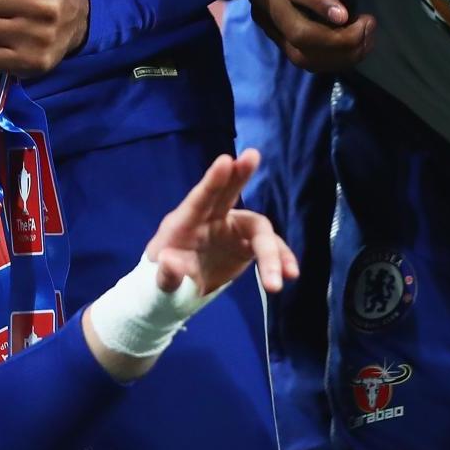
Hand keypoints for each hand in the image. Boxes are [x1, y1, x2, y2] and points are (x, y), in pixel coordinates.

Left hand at [145, 149, 297, 298]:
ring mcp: (230, 231)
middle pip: (227, 193)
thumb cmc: (162, 285)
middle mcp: (210, 220)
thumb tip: (171, 262)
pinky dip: (280, 258)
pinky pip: (268, 247)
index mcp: (184, 224)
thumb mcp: (159, 286)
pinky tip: (290, 273)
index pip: (199, 198)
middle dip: (240, 174)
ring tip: (287, 276)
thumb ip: (166, 275)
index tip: (226, 160)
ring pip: (258, 230)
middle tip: (252, 155)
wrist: (177, 295)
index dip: (213, 180)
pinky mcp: (245, 246)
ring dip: (273, 251)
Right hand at [249, 0, 397, 72]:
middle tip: (368, 27)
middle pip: (297, 30)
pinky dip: (328, 60)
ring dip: (336, 55)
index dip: (318, 3)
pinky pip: (298, 56)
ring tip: (365, 40)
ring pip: (298, 51)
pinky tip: (351, 48)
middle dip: (338, 39)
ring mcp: (265, 15)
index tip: (346, 15)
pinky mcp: (271, 30)